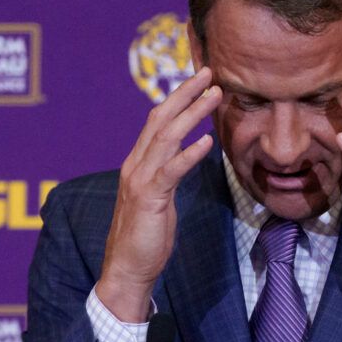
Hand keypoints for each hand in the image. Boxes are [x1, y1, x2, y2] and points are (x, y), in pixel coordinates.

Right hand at [94, 66, 219, 322]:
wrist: (126, 270)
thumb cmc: (144, 239)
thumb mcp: (157, 200)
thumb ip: (166, 175)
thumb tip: (182, 158)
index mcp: (137, 164)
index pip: (157, 122)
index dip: (178, 98)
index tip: (199, 81)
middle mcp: (135, 166)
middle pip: (160, 119)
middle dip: (185, 93)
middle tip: (209, 72)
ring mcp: (140, 181)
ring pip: (167, 137)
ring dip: (192, 113)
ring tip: (215, 96)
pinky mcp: (150, 199)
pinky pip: (171, 170)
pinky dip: (189, 154)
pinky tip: (207, 142)